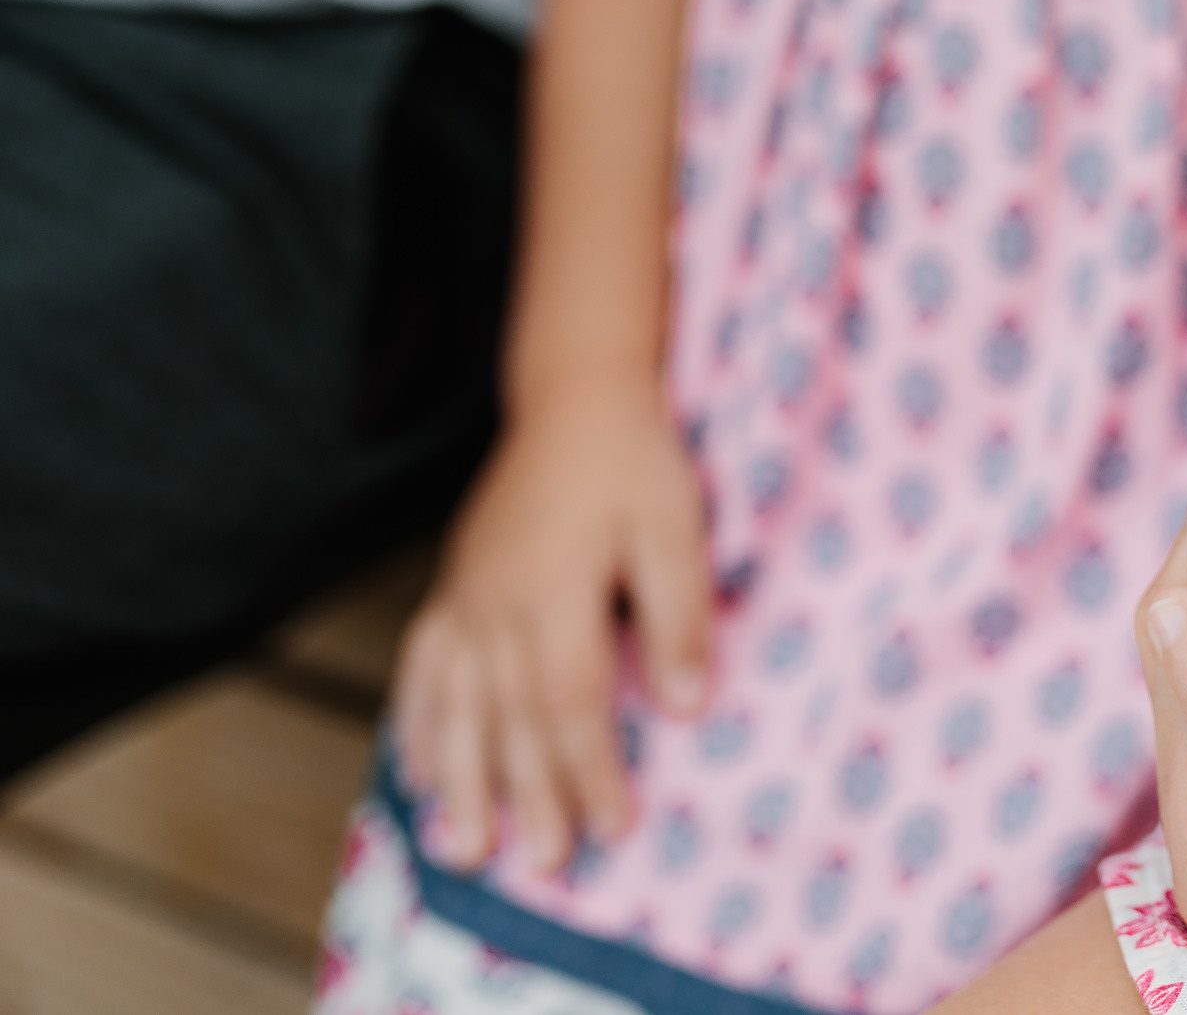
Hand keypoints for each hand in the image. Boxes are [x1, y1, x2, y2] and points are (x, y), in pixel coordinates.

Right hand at [391, 378, 712, 870]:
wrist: (573, 399)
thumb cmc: (634, 462)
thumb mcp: (676, 528)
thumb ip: (679, 617)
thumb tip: (688, 707)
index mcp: (552, 589)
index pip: (570, 702)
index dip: (590, 770)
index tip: (614, 828)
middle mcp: (494, 604)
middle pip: (510, 719)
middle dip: (529, 798)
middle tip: (544, 867)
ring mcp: (464, 598)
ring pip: (457, 707)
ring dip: (464, 783)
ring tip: (467, 849)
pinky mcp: (452, 588)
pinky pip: (422, 670)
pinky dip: (419, 727)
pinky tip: (422, 773)